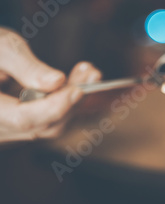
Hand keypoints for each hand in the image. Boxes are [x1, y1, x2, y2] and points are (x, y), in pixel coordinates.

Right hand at [0, 28, 100, 142]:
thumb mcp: (2, 47)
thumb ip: (26, 66)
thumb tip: (57, 82)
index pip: (22, 119)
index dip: (53, 107)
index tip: (77, 91)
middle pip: (43, 125)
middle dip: (71, 100)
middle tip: (93, 75)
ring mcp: (12, 131)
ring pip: (51, 125)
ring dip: (75, 100)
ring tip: (90, 73)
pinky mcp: (26, 126)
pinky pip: (52, 121)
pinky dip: (68, 102)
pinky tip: (81, 80)